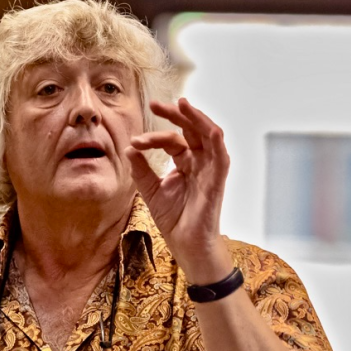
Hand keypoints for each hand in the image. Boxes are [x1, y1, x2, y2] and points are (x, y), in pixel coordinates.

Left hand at [126, 98, 234, 283]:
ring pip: (209, 136)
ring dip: (197, 119)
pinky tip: (210, 129)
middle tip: (156, 104)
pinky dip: (217, 141)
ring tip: (182, 104)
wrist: (187, 246)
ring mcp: (210, 170)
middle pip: (192, 130)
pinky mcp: (218, 182)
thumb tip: (129, 148)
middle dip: (176, 114)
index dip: (154, 138)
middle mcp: (200, 163)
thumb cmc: (175, 220)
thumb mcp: (151, 191)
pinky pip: (221, 157)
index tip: (134, 141)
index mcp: (186, 164)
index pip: (172, 140)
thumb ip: (141, 170)